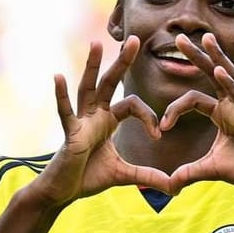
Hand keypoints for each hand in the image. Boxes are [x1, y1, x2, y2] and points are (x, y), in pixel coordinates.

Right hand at [29, 37, 171, 207]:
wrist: (62, 193)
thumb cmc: (87, 178)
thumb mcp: (124, 175)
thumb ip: (148, 176)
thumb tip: (175, 187)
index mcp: (107, 120)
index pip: (132, 105)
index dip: (148, 117)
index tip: (158, 135)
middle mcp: (94, 115)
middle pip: (110, 82)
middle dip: (123, 62)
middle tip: (136, 39)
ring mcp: (80, 122)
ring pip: (88, 88)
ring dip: (93, 66)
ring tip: (97, 43)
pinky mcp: (69, 133)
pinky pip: (65, 112)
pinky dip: (61, 95)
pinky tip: (58, 76)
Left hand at [163, 33, 233, 193]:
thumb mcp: (210, 169)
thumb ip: (188, 173)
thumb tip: (168, 186)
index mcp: (220, 112)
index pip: (193, 99)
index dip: (174, 110)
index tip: (162, 128)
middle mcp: (231, 104)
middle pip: (211, 73)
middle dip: (196, 56)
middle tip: (179, 37)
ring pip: (228, 76)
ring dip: (215, 57)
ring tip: (205, 38)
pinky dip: (229, 83)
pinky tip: (218, 70)